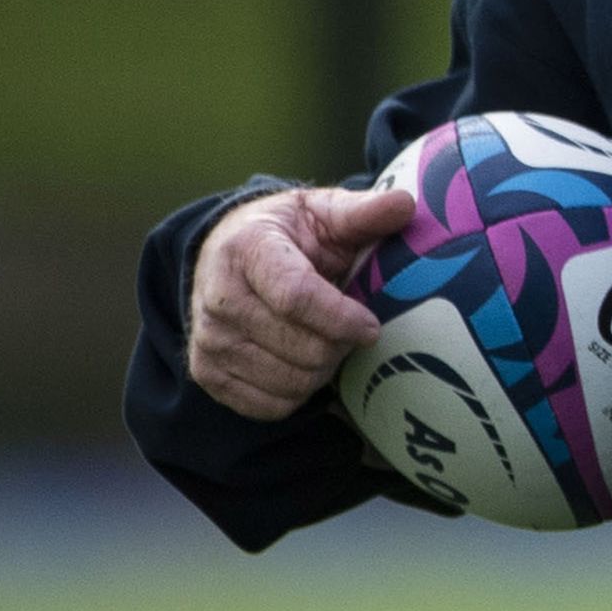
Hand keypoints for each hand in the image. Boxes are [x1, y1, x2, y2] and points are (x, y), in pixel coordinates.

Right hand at [184, 187, 415, 421]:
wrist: (229, 255)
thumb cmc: (290, 236)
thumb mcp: (324, 213)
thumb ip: (363, 212)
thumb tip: (405, 204)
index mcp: (246, 249)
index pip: (296, 296)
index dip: (342, 318)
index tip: (372, 326)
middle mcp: (217, 296)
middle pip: (298, 347)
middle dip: (339, 344)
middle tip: (351, 330)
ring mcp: (208, 339)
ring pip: (289, 381)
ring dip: (323, 369)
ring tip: (328, 341)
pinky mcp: (206, 372)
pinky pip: (270, 406)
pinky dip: (298, 392)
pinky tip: (302, 362)